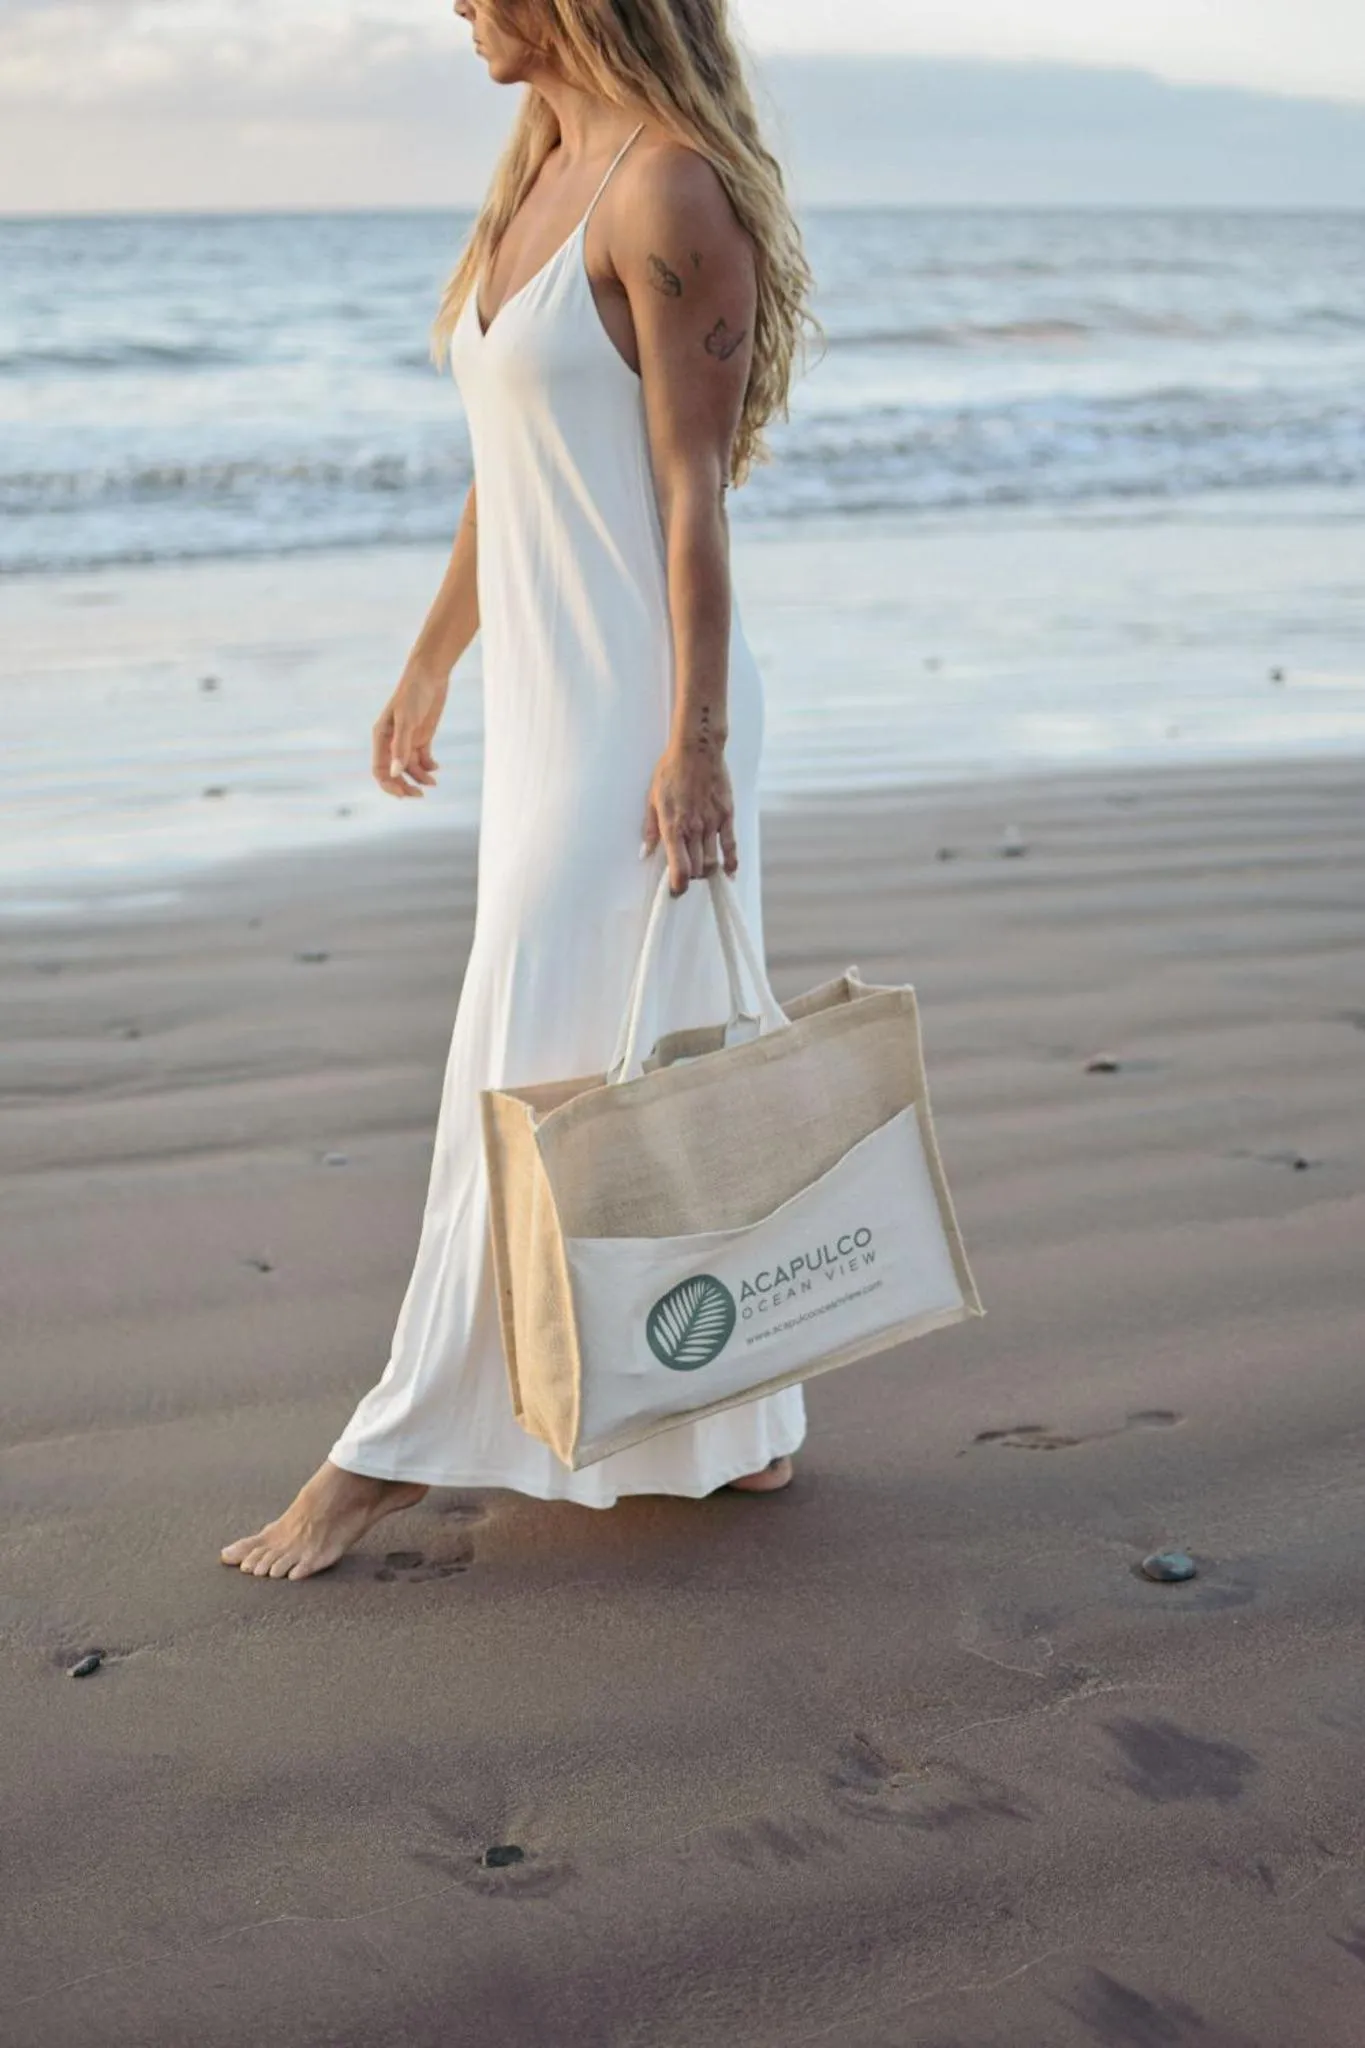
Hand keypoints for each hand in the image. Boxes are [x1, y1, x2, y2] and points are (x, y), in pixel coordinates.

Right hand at [372, 663, 447, 798]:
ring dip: (420, 778)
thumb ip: (401, 747)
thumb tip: (396, 773)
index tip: (403, 795)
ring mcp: (407, 739)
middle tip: (420, 795)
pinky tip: (436, 768)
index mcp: (381, 737)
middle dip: (405, 786)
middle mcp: (392, 741)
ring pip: (410, 768)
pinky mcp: (422, 736)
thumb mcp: (407, 721)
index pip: (379, 770)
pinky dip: (429, 767)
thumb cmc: (413, 694)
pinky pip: (423, 759)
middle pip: (394, 773)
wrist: (429, 674)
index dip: (389, 785)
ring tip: (433, 783)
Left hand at [642, 738, 737, 894]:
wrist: (697, 750)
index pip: (678, 869)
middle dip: (690, 878)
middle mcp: (693, 830)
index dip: (677, 886)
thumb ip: (650, 829)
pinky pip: (731, 845)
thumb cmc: (671, 771)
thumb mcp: (652, 799)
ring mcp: (712, 824)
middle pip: (696, 869)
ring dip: (707, 872)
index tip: (674, 892)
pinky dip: (731, 862)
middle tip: (686, 875)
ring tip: (702, 871)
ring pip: (712, 862)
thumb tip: (645, 853)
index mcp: (672, 827)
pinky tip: (730, 873)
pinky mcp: (726, 816)